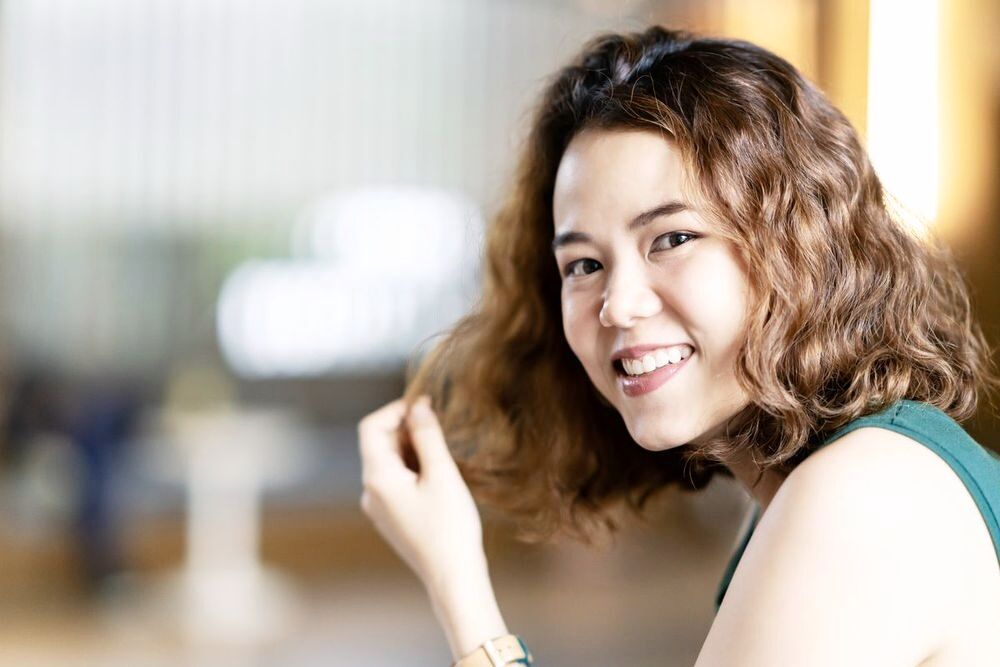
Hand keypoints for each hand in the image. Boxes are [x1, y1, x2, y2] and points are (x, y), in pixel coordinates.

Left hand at [358, 394, 487, 594]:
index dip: (396, 410)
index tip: (425, 407)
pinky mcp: (390, 518)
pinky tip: (437, 477)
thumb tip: (418, 406)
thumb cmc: (450, 526)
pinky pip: (394, 481)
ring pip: (387, 463)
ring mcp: (378, 507)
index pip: (371, 427)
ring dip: (411, 449)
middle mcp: (370, 492)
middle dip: (406, 429)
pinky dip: (412, 469)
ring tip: (442, 456)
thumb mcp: (442, 474)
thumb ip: (427, 436)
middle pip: (378, 444)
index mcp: (377, 478)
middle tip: (439, 428)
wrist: (452, 577)